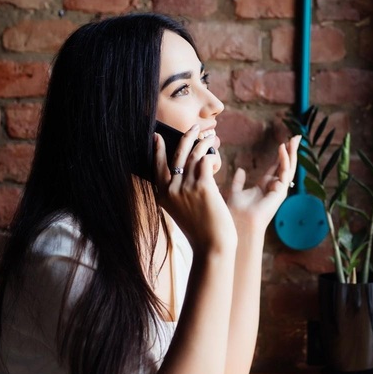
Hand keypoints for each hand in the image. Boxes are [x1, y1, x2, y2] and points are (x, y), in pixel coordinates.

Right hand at [154, 125, 236, 254]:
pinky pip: (206, 162)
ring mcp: (186, 188)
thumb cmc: (199, 231)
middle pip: (176, 155)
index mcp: (162, 195)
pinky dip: (211, 155)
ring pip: (193, 155)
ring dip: (202, 142)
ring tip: (210, 137)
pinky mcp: (203, 187)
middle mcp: (171, 189)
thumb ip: (178, 193)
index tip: (158, 136)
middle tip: (193, 127)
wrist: (211, 246)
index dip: (157, 150)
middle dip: (185, 137)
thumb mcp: (180, 211)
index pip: (157, 166)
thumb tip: (185, 172)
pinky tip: (216, 153)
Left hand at [225, 135, 300, 238]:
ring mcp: (279, 189)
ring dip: (292, 153)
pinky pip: (285, 172)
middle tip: (296, 137)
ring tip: (295, 139)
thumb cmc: (236, 211)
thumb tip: (240, 169)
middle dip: (291, 151)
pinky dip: (284, 160)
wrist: (238, 223)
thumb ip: (238, 181)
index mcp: (265, 186)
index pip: (276, 166)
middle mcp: (274, 187)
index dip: (281, 154)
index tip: (285, 142)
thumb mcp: (235, 191)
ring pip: (289, 167)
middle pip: (285, 165)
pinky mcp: (280, 192)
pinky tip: (283, 149)